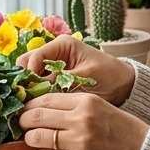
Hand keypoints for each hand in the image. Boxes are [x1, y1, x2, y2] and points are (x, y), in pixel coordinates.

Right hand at [17, 34, 135, 106]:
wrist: (124, 84)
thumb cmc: (109, 77)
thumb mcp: (85, 78)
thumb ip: (60, 82)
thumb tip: (35, 91)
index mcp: (62, 44)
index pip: (34, 58)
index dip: (29, 76)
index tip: (29, 94)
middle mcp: (53, 51)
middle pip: (26, 64)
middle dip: (25, 81)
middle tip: (29, 100)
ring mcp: (52, 64)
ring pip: (29, 74)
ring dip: (29, 88)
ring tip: (34, 104)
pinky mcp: (54, 77)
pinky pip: (37, 83)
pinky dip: (36, 92)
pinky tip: (39, 105)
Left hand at [20, 93, 149, 149]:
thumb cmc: (123, 129)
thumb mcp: (100, 106)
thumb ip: (74, 106)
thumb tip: (42, 109)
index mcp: (87, 101)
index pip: (45, 98)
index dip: (30, 105)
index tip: (27, 110)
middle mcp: (81, 119)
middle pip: (35, 116)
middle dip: (24, 121)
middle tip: (23, 125)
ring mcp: (79, 142)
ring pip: (36, 137)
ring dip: (31, 139)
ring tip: (36, 140)